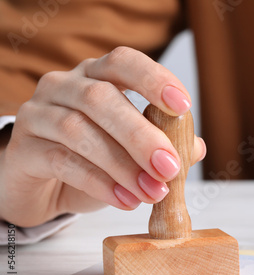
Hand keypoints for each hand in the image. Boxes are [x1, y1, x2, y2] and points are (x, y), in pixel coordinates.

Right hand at [0, 47, 205, 226]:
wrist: (40, 185)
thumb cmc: (90, 159)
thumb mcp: (130, 152)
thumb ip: (162, 145)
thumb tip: (197, 148)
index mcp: (96, 76)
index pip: (123, 62)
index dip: (154, 79)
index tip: (183, 106)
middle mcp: (64, 86)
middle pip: (101, 98)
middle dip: (142, 135)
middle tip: (170, 167)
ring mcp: (38, 114)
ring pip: (79, 130)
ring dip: (123, 165)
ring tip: (152, 192)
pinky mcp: (22, 148)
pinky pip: (61, 161)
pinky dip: (99, 183)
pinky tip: (125, 200)